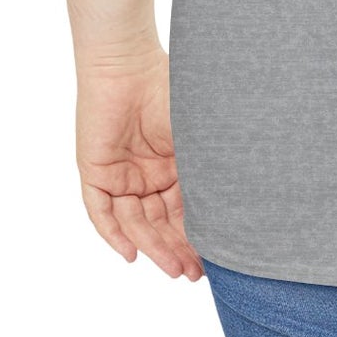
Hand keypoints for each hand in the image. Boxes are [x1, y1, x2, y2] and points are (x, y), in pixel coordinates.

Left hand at [75, 48, 202, 280]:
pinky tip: (132, 255)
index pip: (184, 210)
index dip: (197, 236)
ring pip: (135, 222)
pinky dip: (114, 234)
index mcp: (173, 166)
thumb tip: (241, 202)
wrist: (129, 63)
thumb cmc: (171, 88)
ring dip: (153, 247)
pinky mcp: (95, 171)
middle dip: (177, 249)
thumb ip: (211, 167)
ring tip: (174, 268)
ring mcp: (120, 175)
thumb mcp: (197, 136)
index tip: (216, 260)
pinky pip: (101, 212)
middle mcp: (146, 176)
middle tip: (194, 274)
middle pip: (160, 223)